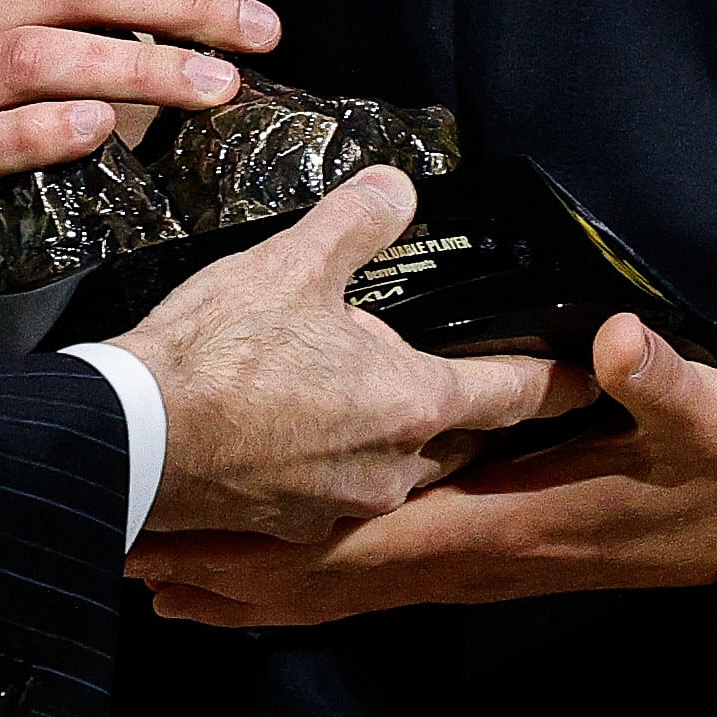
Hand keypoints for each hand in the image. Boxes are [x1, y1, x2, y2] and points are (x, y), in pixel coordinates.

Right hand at [113, 169, 586, 539]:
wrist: (130, 438)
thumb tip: (396, 188)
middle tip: (475, 378)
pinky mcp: (293, 529)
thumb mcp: (293, 263)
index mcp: (415, 403)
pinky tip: (305, 436)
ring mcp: (344, 507)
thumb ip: (358, 221)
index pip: (516, 392)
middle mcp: (394, 469)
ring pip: (402, 472)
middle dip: (471, 412)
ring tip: (372, 400)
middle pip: (463, 440)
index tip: (585, 378)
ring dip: (399, 440)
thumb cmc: (215, 354)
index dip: (557, 380)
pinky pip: (341, 497)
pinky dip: (337, 467)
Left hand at [131, 310, 716, 625]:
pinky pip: (363, 588)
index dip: (284, 546)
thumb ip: (661, 383)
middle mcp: (466, 561)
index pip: (372, 542)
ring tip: (153, 576)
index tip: (202, 531)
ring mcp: (464, 570)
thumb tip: (617, 343)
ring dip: (248, 591)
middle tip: (134, 556)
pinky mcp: (468, 561)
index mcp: (500, 525)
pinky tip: (240, 591)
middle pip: (326, 581)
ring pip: (335, 594)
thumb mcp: (709, 418)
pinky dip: (294, 596)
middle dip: (232, 574)